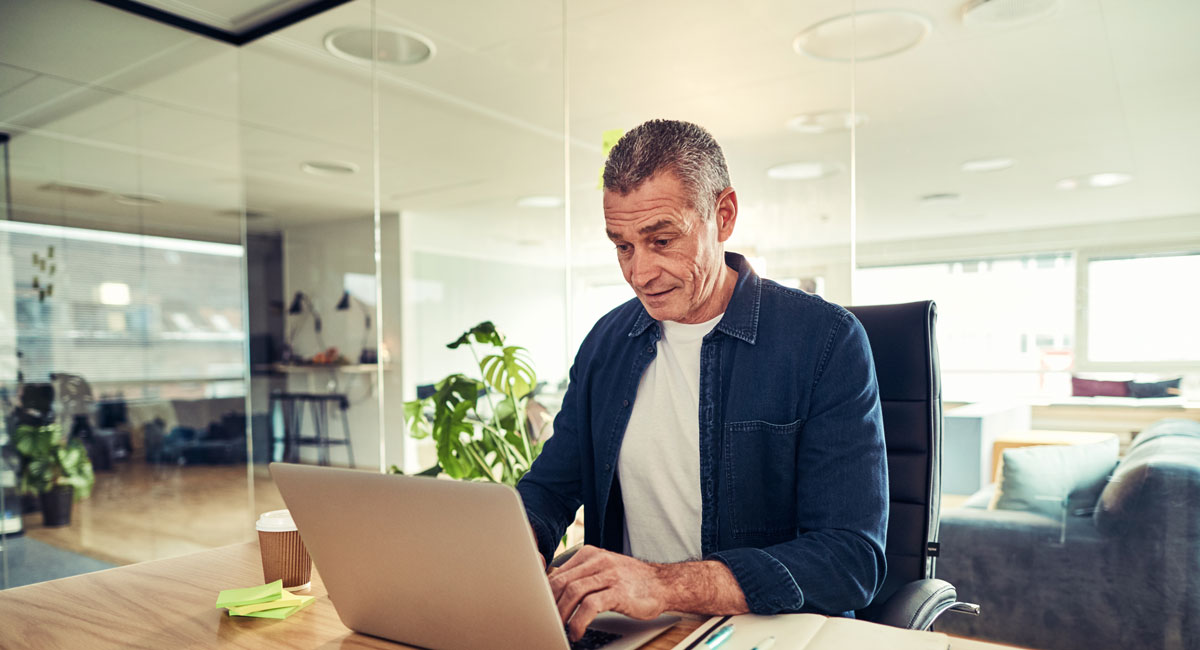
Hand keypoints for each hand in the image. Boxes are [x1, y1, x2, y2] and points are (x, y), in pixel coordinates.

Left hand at [548, 545, 667, 641]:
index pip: (558, 572)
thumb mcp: (603, 570)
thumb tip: (555, 591)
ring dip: (561, 614)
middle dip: (550, 604)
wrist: (663, 584)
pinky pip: (590, 605)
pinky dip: (578, 621)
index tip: (540, 608)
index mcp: (590, 554)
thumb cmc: (631, 581)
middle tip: (546, 620)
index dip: (545, 593)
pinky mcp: (618, 591)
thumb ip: (582, 576)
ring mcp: (609, 575)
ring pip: (573, 592)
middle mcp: (598, 561)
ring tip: (559, 628)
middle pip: (562, 581)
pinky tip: (577, 631)